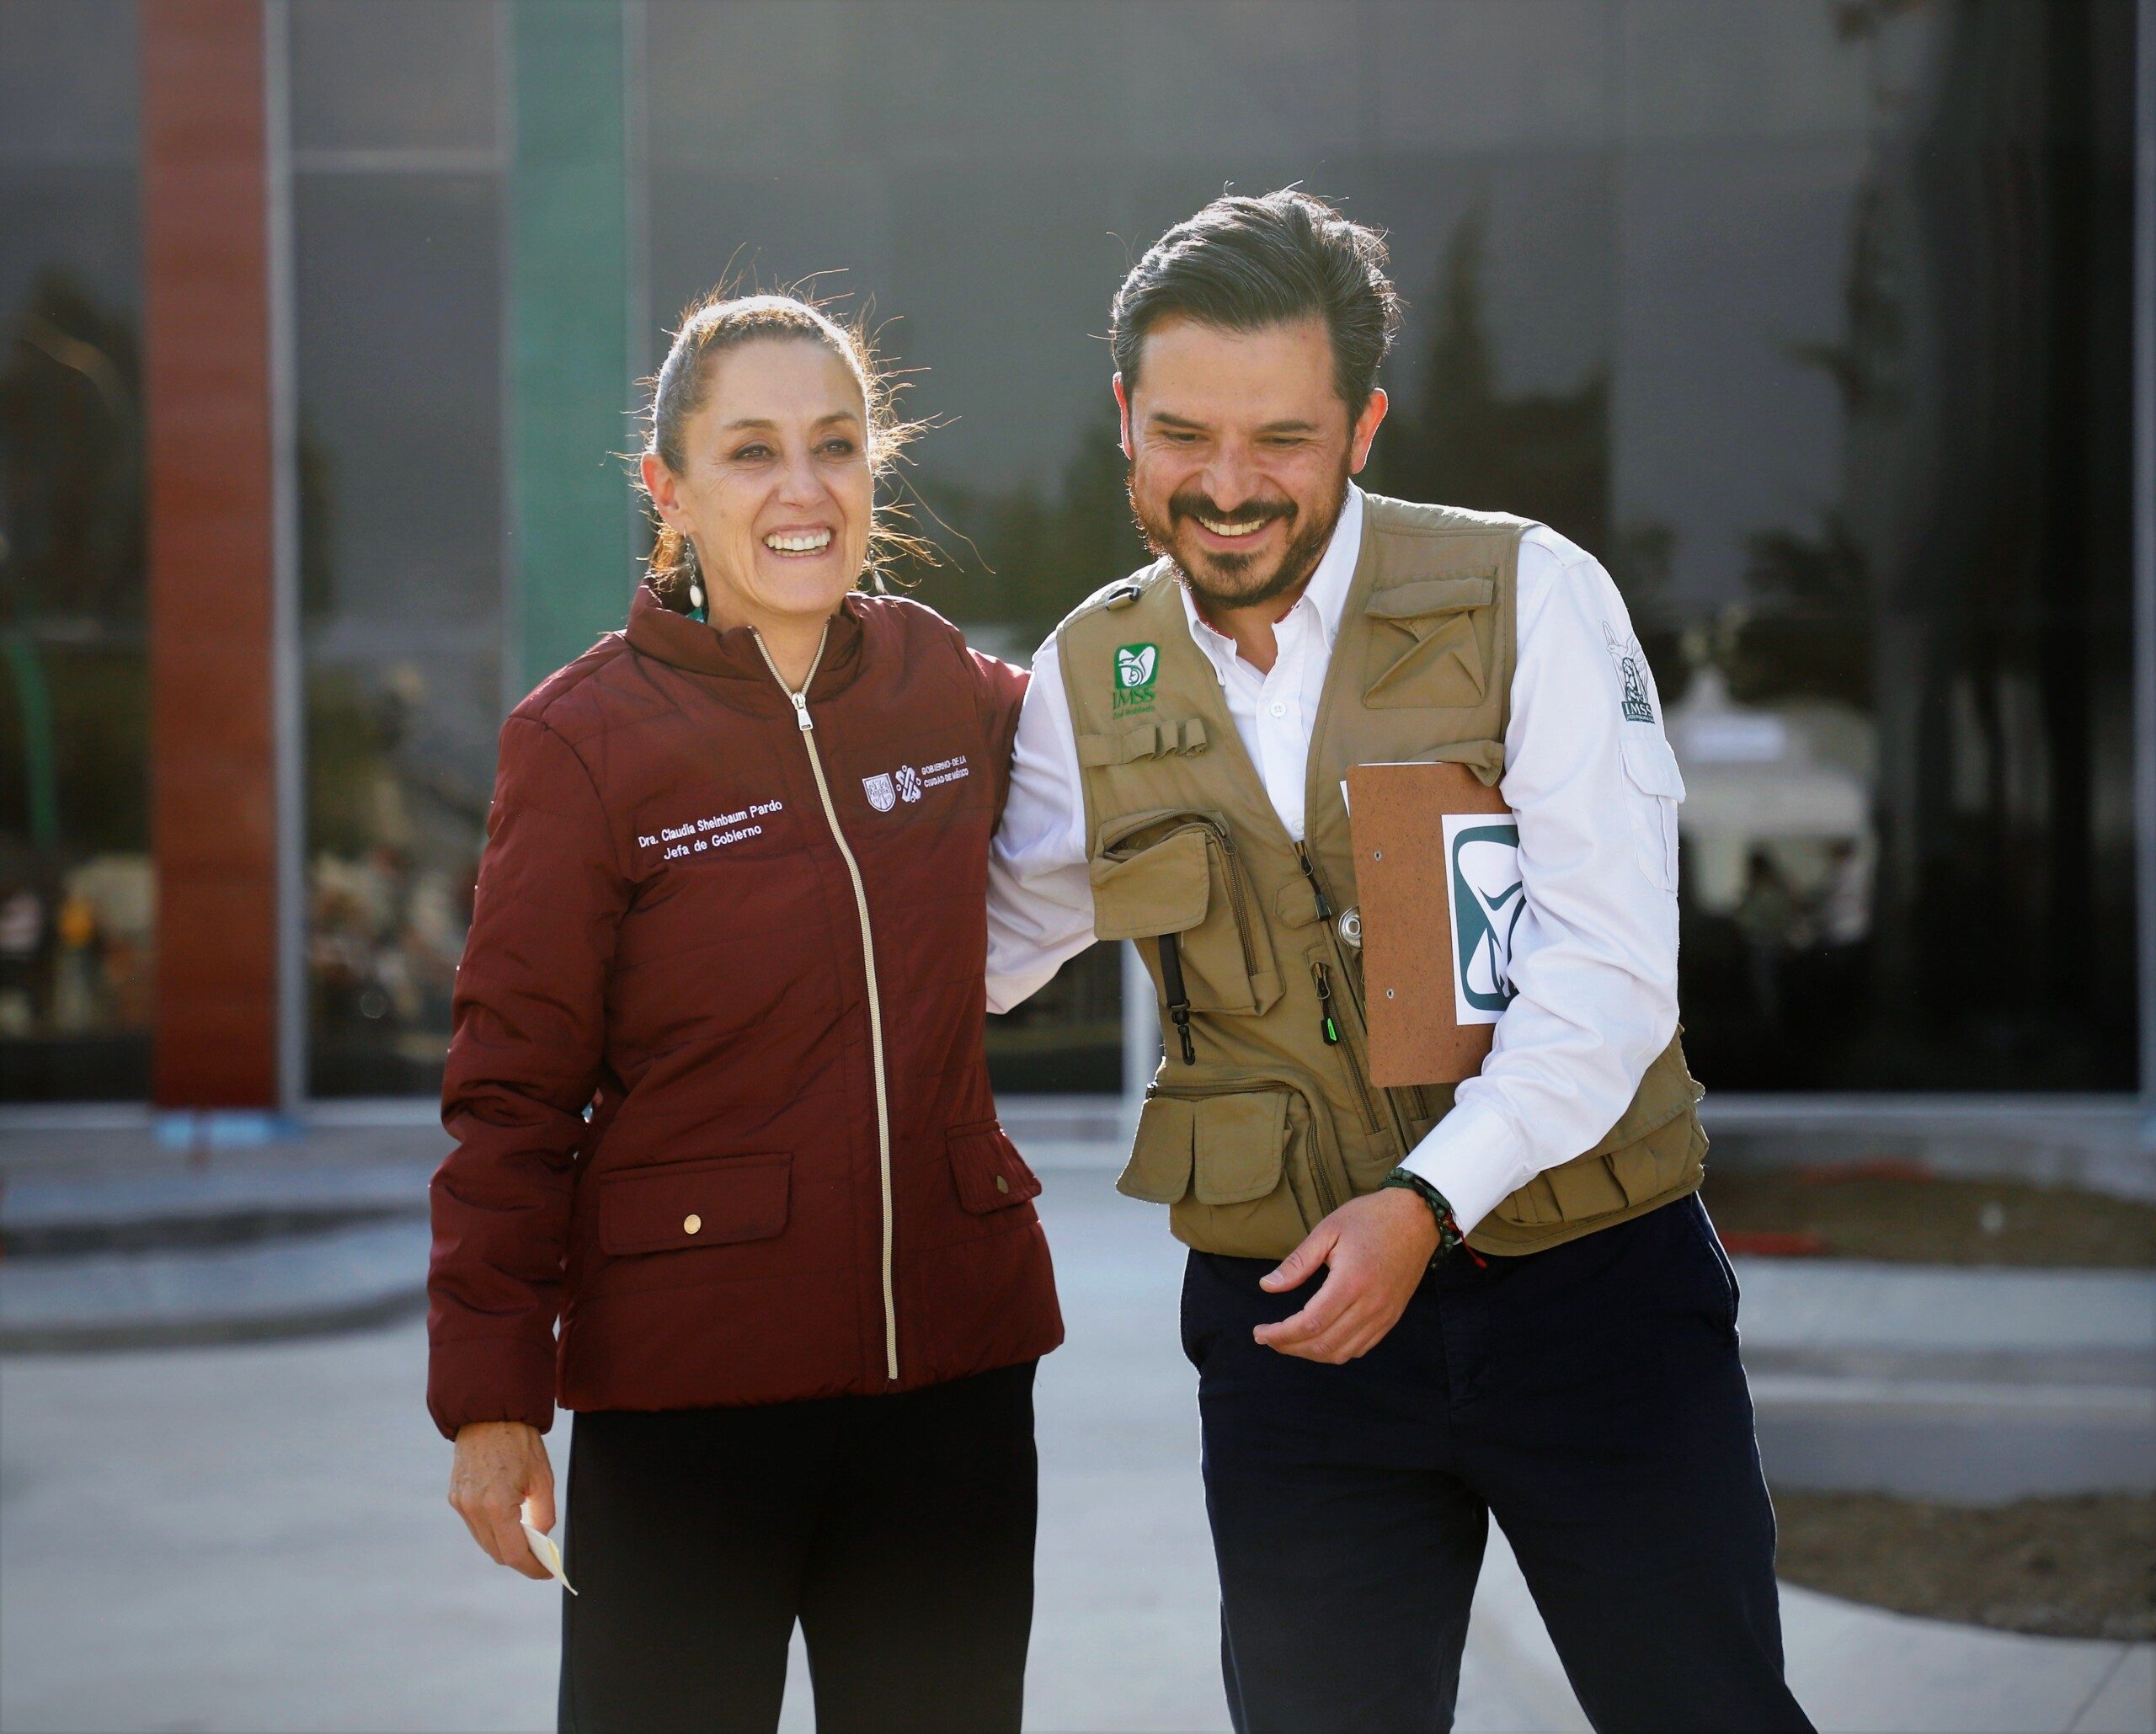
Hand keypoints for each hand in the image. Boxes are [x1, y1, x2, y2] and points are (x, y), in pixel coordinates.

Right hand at [448, 1420, 554, 1579]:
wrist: (490, 1413)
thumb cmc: (520, 1442)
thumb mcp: (542, 1479)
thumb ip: (542, 1514)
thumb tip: (539, 1538)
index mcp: (497, 1506)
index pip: (514, 1554)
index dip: (532, 1567)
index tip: (546, 1572)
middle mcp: (473, 1509)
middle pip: (497, 1552)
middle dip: (520, 1558)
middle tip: (540, 1558)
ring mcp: (460, 1503)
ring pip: (484, 1541)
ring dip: (504, 1545)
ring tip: (527, 1541)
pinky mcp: (455, 1496)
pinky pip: (475, 1525)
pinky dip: (492, 1530)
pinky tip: (508, 1523)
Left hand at [1252, 1188, 1440, 1362]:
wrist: (1417, 1217)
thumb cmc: (1371, 1218)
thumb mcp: (1328, 1231)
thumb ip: (1298, 1263)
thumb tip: (1268, 1286)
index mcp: (1351, 1282)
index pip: (1310, 1324)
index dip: (1281, 1335)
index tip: (1260, 1332)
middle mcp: (1370, 1306)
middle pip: (1324, 1345)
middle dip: (1290, 1347)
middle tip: (1268, 1338)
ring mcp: (1384, 1315)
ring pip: (1342, 1353)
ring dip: (1311, 1354)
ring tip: (1289, 1341)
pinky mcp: (1392, 1317)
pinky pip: (1362, 1348)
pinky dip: (1336, 1351)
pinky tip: (1320, 1340)